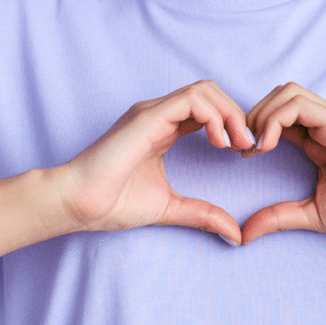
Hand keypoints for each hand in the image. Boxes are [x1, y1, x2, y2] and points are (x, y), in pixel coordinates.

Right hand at [48, 80, 249, 244]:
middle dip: (236, 115)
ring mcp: (152, 112)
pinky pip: (191, 100)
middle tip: (248, 147)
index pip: (207, 110)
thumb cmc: (111, 203)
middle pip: (210, 93)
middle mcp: (158, 114)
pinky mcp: (147, 117)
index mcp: (162, 129)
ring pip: (204, 90)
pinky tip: (220, 142)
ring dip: (229, 113)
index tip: (244, 153)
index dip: (232, 125)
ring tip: (236, 144)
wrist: (77, 203)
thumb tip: (235, 234)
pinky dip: (214, 116)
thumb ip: (201, 214)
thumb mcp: (170, 208)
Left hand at [238, 82, 325, 243]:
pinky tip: (269, 145)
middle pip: (278, 95)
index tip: (244, 156)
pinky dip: (275, 119)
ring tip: (257, 146)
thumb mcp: (312, 215)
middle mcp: (324, 125)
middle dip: (253, 116)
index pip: (277, 115)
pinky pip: (299, 104)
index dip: (255, 129)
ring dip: (262, 114)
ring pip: (286, 92)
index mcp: (317, 140)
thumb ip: (278, 218)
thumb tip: (244, 234)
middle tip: (245, 148)